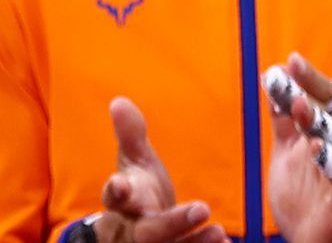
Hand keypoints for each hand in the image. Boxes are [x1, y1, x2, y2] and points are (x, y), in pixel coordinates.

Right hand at [86, 97, 225, 242]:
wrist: (130, 234)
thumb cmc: (138, 192)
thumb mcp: (134, 163)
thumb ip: (130, 136)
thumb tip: (119, 101)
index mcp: (121, 202)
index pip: (113, 196)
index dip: (116, 190)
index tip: (120, 184)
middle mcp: (132, 230)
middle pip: (146, 233)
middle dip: (172, 222)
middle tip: (202, 208)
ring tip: (219, 231)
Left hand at [266, 53, 331, 242]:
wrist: (316, 239)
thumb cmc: (304, 195)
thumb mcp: (286, 150)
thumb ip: (282, 118)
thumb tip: (272, 77)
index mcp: (320, 136)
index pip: (321, 100)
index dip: (307, 79)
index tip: (290, 59)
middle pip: (330, 112)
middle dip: (311, 89)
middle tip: (293, 68)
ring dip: (316, 122)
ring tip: (298, 104)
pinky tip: (317, 149)